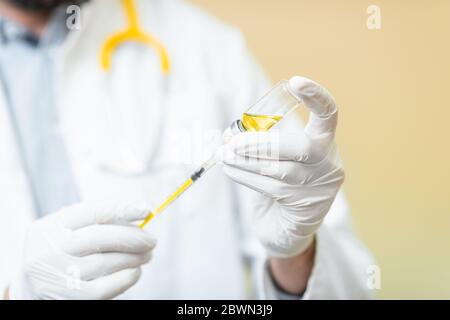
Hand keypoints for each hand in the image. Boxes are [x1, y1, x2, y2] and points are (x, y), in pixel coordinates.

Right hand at [10, 202, 155, 299]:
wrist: (29, 288)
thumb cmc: (59, 253)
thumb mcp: (67, 231)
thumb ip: (97, 221)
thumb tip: (141, 213)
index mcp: (49, 226)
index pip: (93, 212)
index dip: (124, 209)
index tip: (147, 209)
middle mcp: (48, 249)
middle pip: (101, 237)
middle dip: (133, 237)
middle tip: (152, 240)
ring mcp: (55, 275)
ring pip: (106, 262)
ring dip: (134, 258)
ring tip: (147, 255)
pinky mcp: (65, 297)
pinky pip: (104, 288)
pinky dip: (126, 278)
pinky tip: (135, 272)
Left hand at [222, 76, 343, 257]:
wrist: (290, 225)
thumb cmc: (283, 181)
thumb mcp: (281, 156)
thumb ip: (264, 142)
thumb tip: (228, 135)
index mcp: (325, 142)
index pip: (329, 114)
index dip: (317, 96)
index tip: (295, 82)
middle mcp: (328, 164)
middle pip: (301, 147)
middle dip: (261, 143)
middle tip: (232, 141)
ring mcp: (319, 188)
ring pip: (279, 169)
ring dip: (245, 160)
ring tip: (224, 153)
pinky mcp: (303, 208)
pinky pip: (269, 187)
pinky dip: (244, 175)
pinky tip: (229, 168)